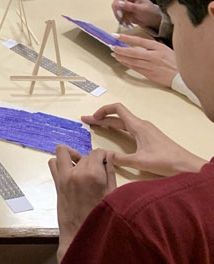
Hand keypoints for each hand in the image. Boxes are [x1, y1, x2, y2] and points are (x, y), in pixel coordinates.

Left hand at [48, 146, 115, 261]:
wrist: (81, 234)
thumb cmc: (100, 217)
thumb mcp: (112, 194)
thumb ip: (110, 171)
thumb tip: (109, 155)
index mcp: (93, 175)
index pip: (97, 152)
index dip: (104, 155)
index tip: (106, 160)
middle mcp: (76, 172)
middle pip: (84, 154)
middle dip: (92, 160)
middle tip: (98, 171)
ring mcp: (64, 177)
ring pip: (63, 152)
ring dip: (72, 155)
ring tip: (80, 166)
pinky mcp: (56, 183)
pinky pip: (53, 163)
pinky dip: (59, 162)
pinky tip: (70, 172)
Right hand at [81, 102, 206, 176]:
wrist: (186, 165)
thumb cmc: (165, 161)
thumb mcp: (140, 161)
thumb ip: (120, 159)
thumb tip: (103, 156)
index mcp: (138, 126)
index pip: (117, 109)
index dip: (103, 110)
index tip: (92, 118)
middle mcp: (141, 125)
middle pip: (118, 116)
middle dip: (101, 117)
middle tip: (86, 121)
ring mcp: (146, 130)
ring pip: (124, 122)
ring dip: (109, 122)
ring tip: (97, 126)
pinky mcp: (149, 136)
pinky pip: (129, 127)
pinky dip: (118, 128)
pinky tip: (114, 134)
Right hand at [111, 0, 161, 30]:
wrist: (153, 19)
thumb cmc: (150, 12)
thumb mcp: (141, 9)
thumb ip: (130, 6)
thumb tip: (119, 3)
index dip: (117, 5)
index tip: (120, 14)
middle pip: (115, 4)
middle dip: (119, 14)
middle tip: (124, 22)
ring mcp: (123, 4)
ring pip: (116, 11)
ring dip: (121, 19)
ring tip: (128, 25)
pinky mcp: (122, 11)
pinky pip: (118, 16)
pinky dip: (122, 21)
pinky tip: (128, 25)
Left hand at [112, 34, 176, 86]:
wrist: (182, 77)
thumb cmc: (175, 62)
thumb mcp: (166, 49)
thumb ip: (153, 46)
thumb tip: (139, 42)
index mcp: (158, 47)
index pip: (139, 40)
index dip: (126, 37)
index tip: (116, 35)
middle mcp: (154, 56)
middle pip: (133, 51)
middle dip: (120, 48)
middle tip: (112, 46)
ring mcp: (151, 66)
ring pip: (132, 60)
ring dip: (121, 57)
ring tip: (114, 53)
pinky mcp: (149, 74)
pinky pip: (135, 68)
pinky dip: (127, 64)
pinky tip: (121, 61)